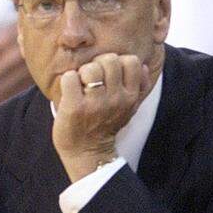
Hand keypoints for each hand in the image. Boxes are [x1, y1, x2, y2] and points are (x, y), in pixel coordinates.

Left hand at [52, 51, 159, 181]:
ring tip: (81, 85)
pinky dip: (68, 80)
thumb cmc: (106, 125)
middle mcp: (116, 99)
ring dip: (82, 72)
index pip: (132, 62)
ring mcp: (95, 104)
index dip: (118, 62)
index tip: (109, 74)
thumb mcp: (129, 109)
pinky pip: (70, 77)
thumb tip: (145, 66)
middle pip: (109, 60)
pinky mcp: (75, 108)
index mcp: (130, 97)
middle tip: (92, 79)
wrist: (87, 153)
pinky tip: (70, 91)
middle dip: (98, 64)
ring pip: (90, 68)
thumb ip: (140, 87)